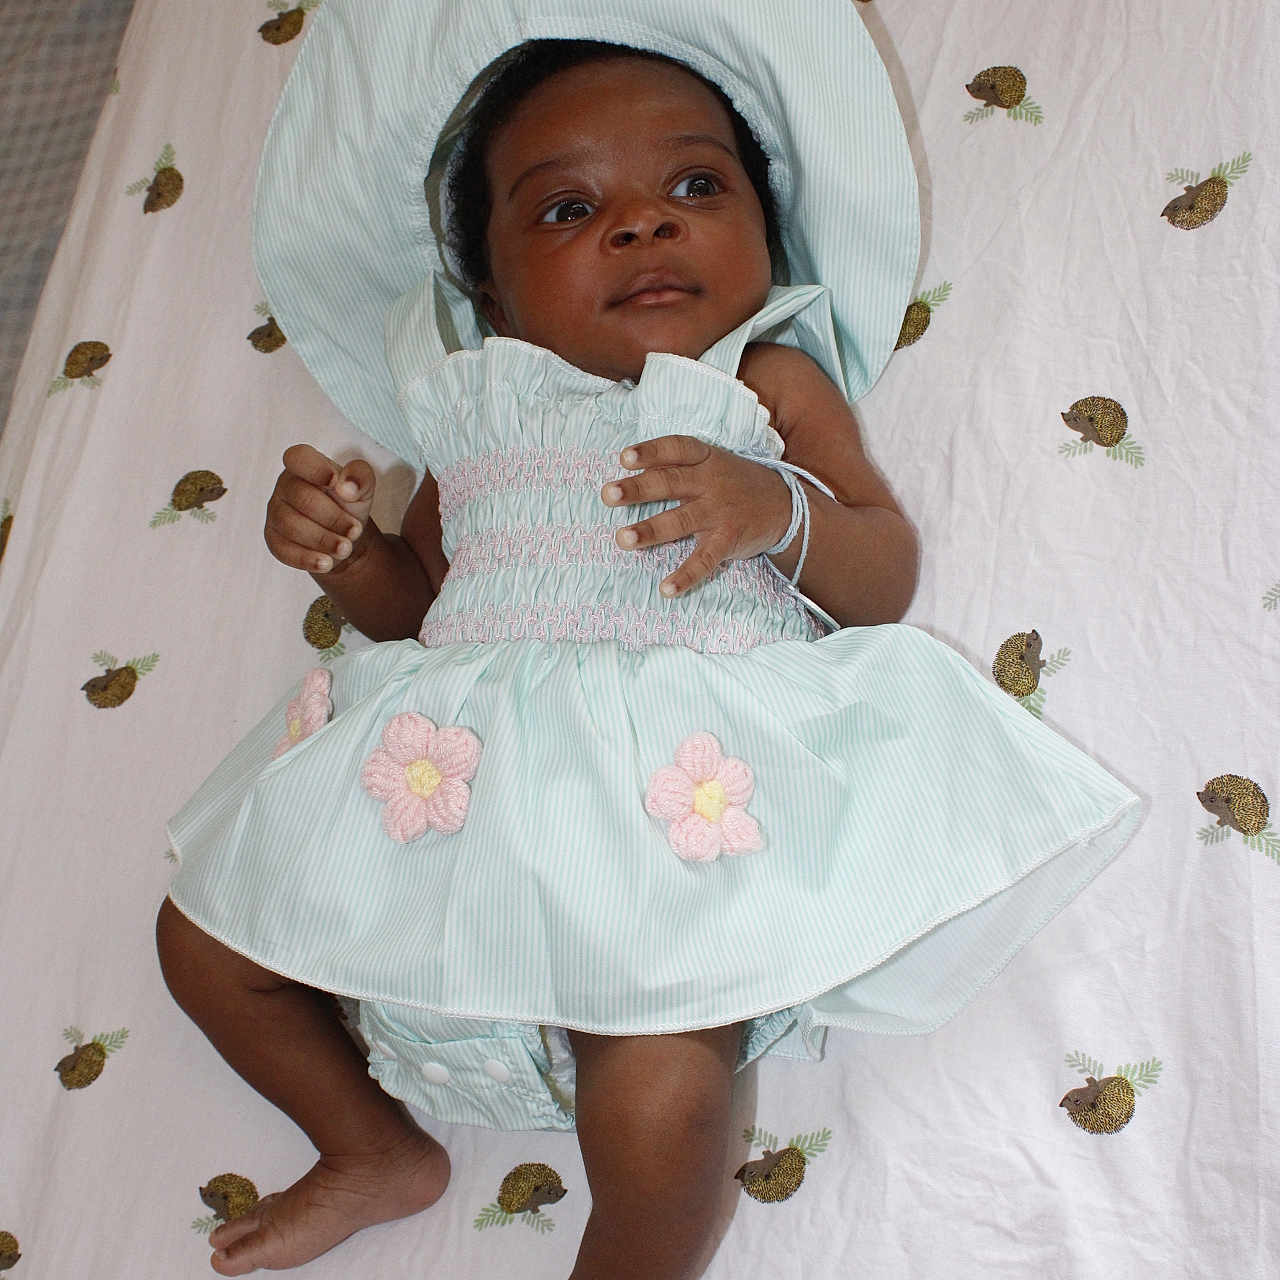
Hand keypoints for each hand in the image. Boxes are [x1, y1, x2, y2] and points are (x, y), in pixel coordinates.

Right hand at [264, 444, 375, 573]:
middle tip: (355, 531)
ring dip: (322, 540)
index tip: (335, 482)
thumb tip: (347, 486)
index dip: (315, 469)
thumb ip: (360, 477)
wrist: (345, 536)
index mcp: (305, 466)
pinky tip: (327, 563)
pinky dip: (307, 558)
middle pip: (301, 498)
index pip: (298, 457)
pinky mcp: (274, 538)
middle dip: (332, 517)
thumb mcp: (364, 488)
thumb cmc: (349, 504)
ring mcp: (276, 512)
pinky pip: (283, 549)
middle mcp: (286, 486)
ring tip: (345, 548)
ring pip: (291, 525)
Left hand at [601, 434, 791, 596]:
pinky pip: (704, 560)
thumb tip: (629, 476)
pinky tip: (666, 589)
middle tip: (608, 495)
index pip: (676, 449)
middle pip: (670, 483)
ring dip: (650, 530)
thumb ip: (677, 468)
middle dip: (637, 489)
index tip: (624, 458)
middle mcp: (710, 483)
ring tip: (622, 539)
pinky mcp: (728, 540)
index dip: (651, 452)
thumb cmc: (734, 482)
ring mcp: (719, 512)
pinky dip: (685, 576)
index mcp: (704, 459)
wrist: (785, 505)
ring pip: (680, 521)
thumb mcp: (712, 462)